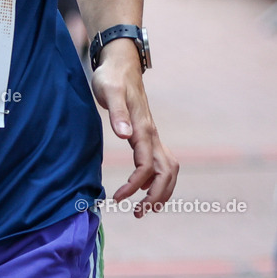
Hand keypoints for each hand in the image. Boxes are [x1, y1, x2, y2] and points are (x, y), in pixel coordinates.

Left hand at [91, 40, 178, 216]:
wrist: (121, 63)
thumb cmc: (111, 77)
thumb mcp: (109, 91)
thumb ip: (116, 113)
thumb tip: (124, 136)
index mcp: (143, 128)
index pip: (145, 166)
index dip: (134, 185)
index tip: (118, 198)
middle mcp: (152, 134)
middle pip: (166, 173)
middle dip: (156, 197)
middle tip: (138, 213)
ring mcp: (152, 134)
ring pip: (169, 169)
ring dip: (161, 191)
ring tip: (144, 208)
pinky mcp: (148, 134)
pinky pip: (162, 162)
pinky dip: (159, 180)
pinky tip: (145, 188)